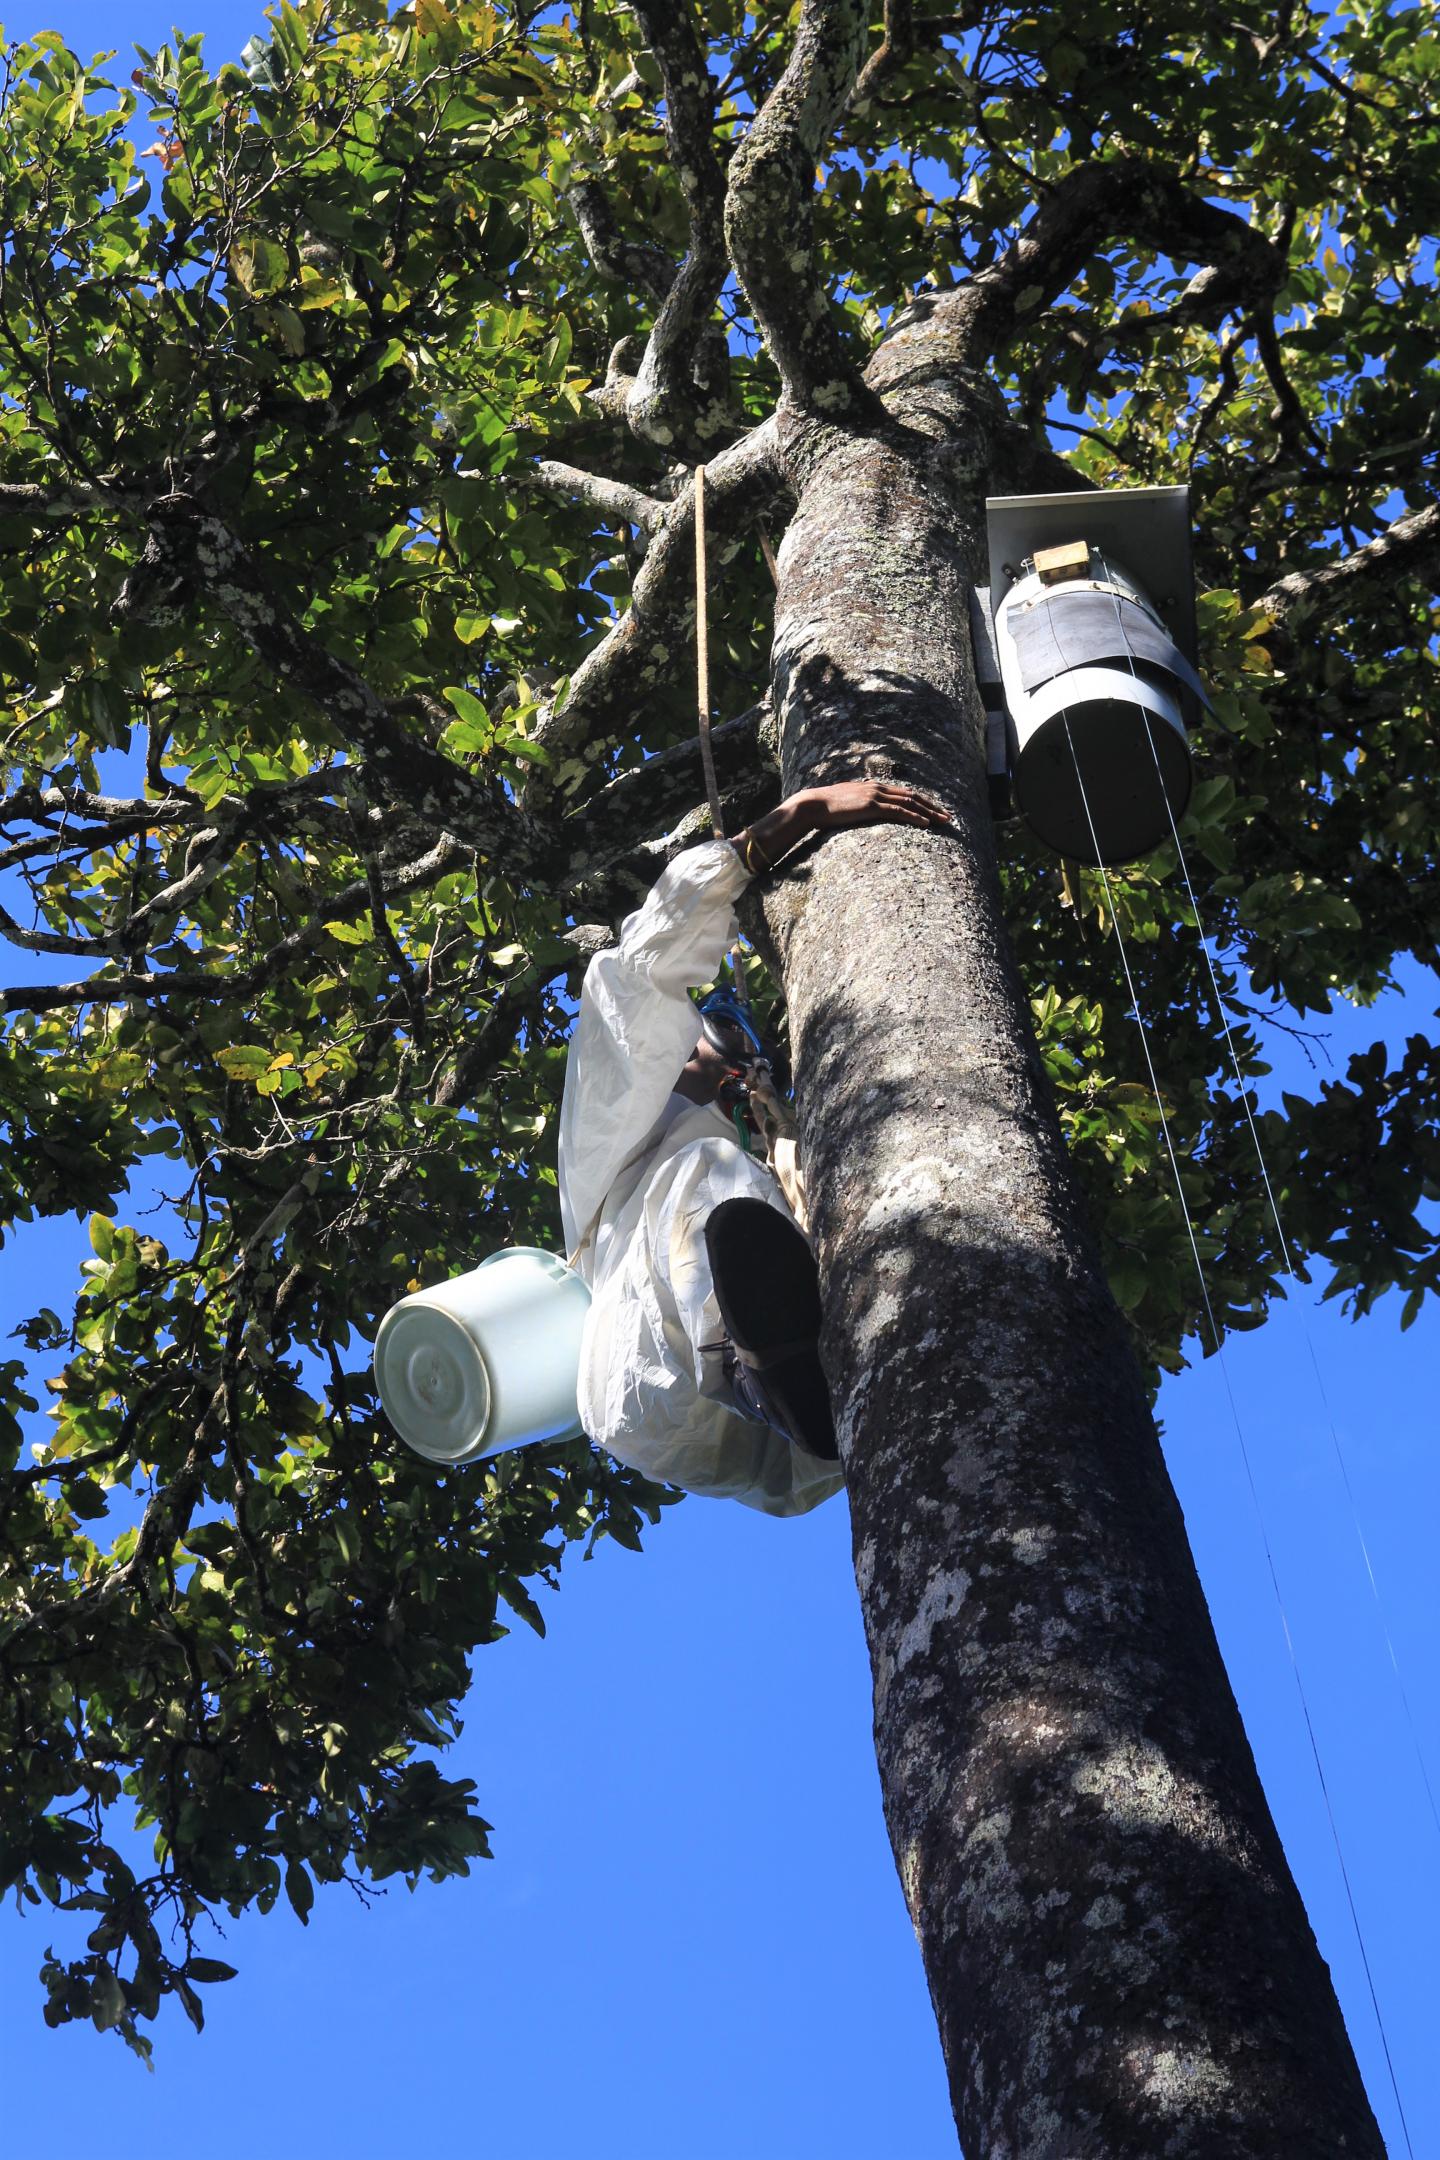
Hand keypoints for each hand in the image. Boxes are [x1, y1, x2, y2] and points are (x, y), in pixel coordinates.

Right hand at [734, 780, 952, 870]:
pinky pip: (898, 812)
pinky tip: (926, 824)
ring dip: (929, 812)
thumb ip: (858, 807)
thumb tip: (862, 814)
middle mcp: (877, 788)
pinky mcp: (871, 807)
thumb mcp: (846, 805)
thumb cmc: (825, 809)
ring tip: (943, 822)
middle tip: (948, 816)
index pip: (904, 793)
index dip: (922, 802)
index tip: (935, 810)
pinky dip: (914, 817)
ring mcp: (875, 796)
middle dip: (933, 806)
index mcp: (873, 787)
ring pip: (910, 803)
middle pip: (912, 796)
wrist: (811, 805)